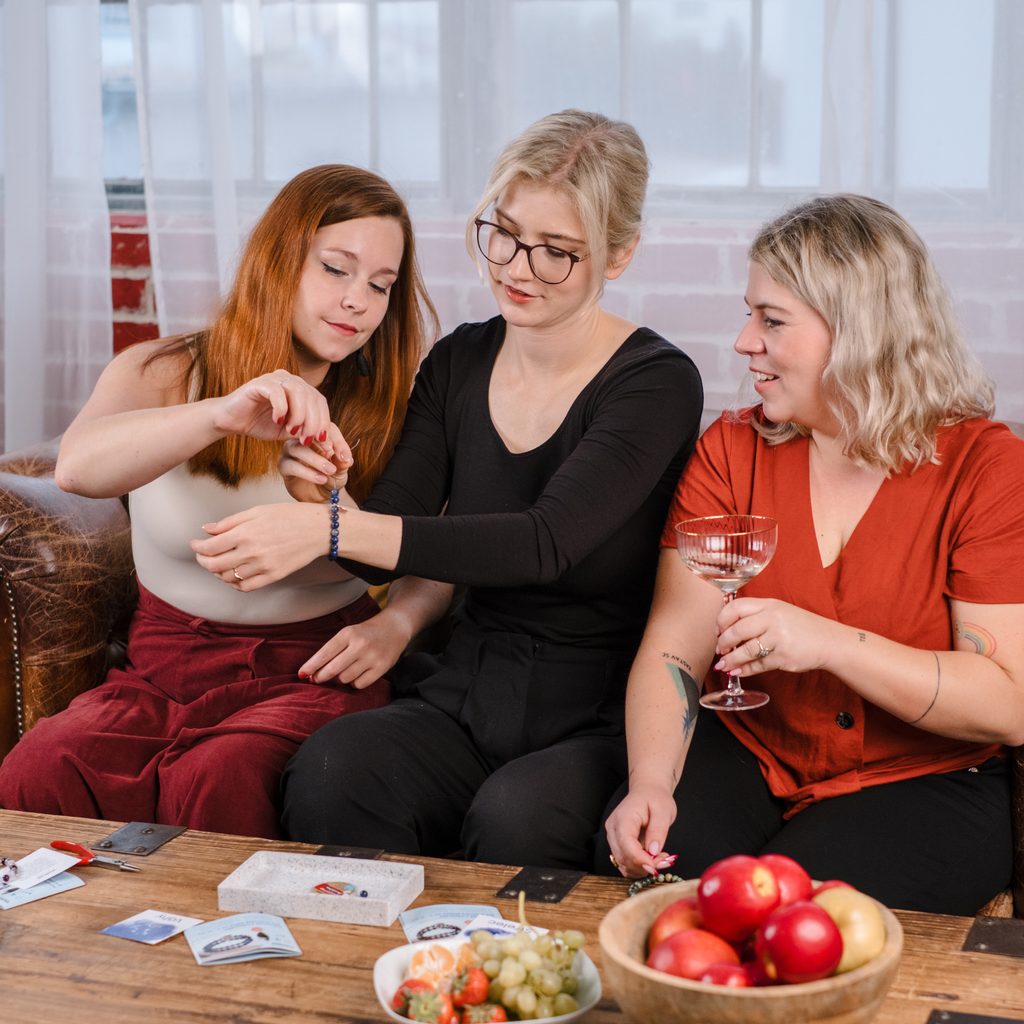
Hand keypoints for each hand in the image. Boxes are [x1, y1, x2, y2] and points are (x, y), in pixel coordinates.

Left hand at [191, 502, 328, 589]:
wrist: (318, 529)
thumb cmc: (289, 516)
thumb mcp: (257, 511)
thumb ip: (230, 522)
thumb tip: (207, 529)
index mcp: (245, 533)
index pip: (210, 547)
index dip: (197, 547)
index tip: (195, 544)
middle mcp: (252, 551)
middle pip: (214, 565)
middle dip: (203, 561)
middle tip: (202, 555)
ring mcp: (263, 566)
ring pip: (228, 578)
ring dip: (218, 573)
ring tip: (219, 563)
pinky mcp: (273, 576)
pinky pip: (246, 587)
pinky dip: (235, 584)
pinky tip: (235, 575)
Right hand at [211, 370, 351, 459]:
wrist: (232, 421)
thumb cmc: (260, 424)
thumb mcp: (289, 431)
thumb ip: (306, 431)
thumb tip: (328, 443)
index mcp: (300, 389)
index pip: (320, 401)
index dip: (324, 421)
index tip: (322, 442)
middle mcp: (290, 380)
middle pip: (312, 396)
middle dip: (313, 421)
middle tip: (306, 439)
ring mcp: (275, 378)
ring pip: (298, 392)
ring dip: (299, 415)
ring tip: (291, 430)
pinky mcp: (259, 383)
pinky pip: (277, 391)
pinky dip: (281, 408)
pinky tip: (278, 421)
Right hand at [280, 426, 351, 502]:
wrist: (321, 496)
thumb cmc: (331, 478)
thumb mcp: (341, 470)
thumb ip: (343, 463)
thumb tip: (347, 459)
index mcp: (319, 436)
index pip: (327, 428)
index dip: (338, 441)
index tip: (346, 458)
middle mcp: (302, 439)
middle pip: (309, 434)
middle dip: (324, 448)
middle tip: (334, 466)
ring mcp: (290, 451)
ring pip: (297, 448)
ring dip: (315, 460)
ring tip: (329, 472)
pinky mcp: (283, 466)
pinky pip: (291, 465)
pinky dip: (306, 472)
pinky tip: (320, 479)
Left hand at [299, 608, 412, 688]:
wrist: (395, 627)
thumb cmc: (365, 632)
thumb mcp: (348, 634)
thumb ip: (333, 651)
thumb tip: (313, 674)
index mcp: (349, 633)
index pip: (325, 653)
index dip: (311, 666)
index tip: (302, 674)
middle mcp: (360, 645)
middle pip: (333, 669)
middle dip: (321, 676)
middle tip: (317, 678)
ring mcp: (372, 657)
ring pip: (345, 679)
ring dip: (340, 678)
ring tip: (344, 670)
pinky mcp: (382, 668)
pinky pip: (359, 684)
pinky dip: (354, 683)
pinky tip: (357, 674)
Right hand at [604, 781, 678, 878]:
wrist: (647, 791)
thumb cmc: (655, 798)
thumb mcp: (663, 811)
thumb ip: (658, 831)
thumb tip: (653, 852)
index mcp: (623, 818)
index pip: (626, 844)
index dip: (640, 860)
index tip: (657, 866)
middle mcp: (613, 829)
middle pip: (623, 857)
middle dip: (644, 865)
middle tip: (665, 861)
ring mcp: (613, 837)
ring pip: (623, 863)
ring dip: (642, 868)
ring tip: (660, 858)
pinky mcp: (617, 843)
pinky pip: (625, 862)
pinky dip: (638, 866)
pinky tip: (651, 859)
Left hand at [714, 597, 842, 676]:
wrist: (830, 641)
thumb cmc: (800, 627)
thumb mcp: (779, 612)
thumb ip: (755, 616)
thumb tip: (726, 630)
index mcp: (769, 605)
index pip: (735, 607)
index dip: (721, 620)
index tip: (717, 631)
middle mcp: (772, 619)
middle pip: (737, 630)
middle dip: (723, 643)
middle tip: (719, 650)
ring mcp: (778, 638)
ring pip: (745, 650)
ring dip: (731, 660)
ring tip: (723, 665)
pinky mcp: (783, 657)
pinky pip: (758, 664)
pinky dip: (745, 670)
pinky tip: (738, 672)